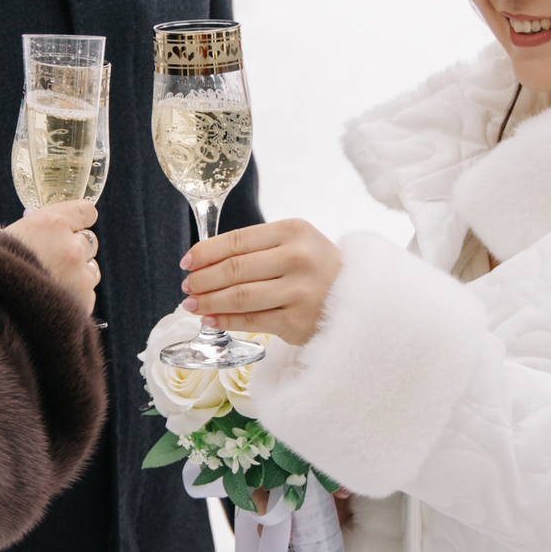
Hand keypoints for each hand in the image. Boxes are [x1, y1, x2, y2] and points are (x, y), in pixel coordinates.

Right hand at [7, 200, 99, 310]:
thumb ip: (21, 228)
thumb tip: (29, 218)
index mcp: (51, 224)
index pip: (86, 211)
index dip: (80, 218)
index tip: (75, 224)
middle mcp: (70, 247)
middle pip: (88, 241)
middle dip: (73, 247)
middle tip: (53, 258)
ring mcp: (80, 276)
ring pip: (91, 268)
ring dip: (78, 273)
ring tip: (52, 282)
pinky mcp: (83, 302)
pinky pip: (88, 294)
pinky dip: (75, 296)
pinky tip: (53, 301)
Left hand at [180, 219, 340, 346]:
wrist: (363, 299)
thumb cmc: (320, 270)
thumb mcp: (297, 244)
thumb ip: (258, 247)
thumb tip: (205, 260)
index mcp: (294, 231)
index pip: (237, 240)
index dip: (206, 252)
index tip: (187, 261)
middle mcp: (298, 258)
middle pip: (234, 269)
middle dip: (203, 279)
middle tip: (187, 285)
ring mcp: (300, 291)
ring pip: (239, 295)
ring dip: (209, 301)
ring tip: (192, 303)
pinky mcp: (298, 321)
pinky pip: (251, 320)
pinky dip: (225, 320)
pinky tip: (210, 319)